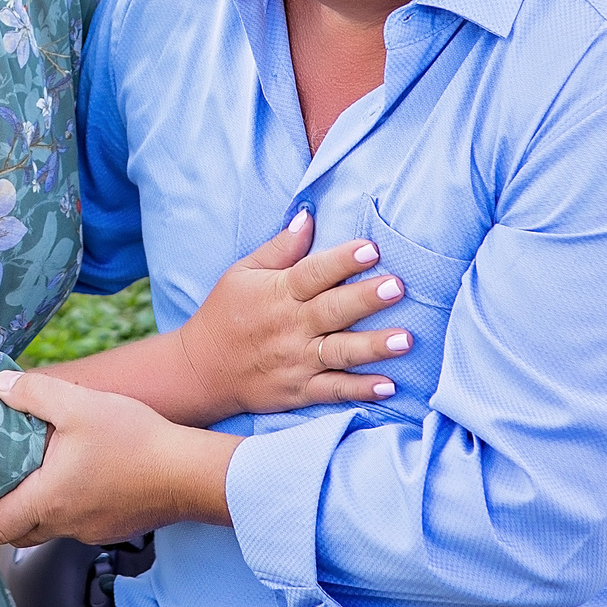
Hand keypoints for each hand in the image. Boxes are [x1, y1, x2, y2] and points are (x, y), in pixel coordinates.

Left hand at [0, 369, 237, 547]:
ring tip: (13, 490)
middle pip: (14, 533)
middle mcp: (64, 523)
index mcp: (46, 500)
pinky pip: (71, 523)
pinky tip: (63, 484)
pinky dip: (55, 509)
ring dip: (24, 516)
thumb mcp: (78, 405)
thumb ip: (34, 394)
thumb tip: (1, 387)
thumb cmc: (134, 442)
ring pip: (44, 529)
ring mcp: (89, 529)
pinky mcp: (110, 526)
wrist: (188, 472)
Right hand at [176, 209, 409, 418]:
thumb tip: (309, 215)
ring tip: (405, 339)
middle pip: (332, 310)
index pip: (312, 274)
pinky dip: (360, 390)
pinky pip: (333, 391)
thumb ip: (280, 248)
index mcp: (278, 294)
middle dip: (365, 299)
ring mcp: (296, 361)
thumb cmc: (225, 314)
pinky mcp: (300, 390)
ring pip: (339, 352)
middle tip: (398, 287)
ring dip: (373, 346)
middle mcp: (290, 327)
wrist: (201, 370)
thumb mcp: (242, 273)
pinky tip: (388, 386)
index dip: (341, 261)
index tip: (371, 249)